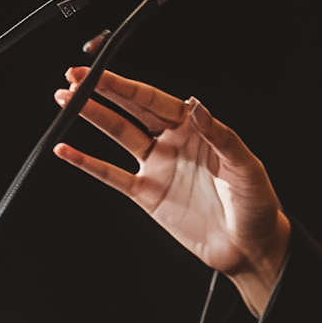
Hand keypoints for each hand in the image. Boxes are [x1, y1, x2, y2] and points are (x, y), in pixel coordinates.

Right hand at [54, 70, 289, 316]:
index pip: (154, 101)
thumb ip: (220, 137)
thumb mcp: (246, 168)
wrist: (249, 248)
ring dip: (92, 117)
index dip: (126, 87)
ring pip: (118, 136)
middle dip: (101, 92)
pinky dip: (87, 163)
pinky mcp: (148, 195)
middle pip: (131, 111)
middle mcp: (173, 143)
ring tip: (64, 101)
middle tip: (73, 78)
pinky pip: (112, 175)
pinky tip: (66, 150)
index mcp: (196, 130)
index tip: (100, 73)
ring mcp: (158, 167)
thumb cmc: (257, 206)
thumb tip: (196, 106)